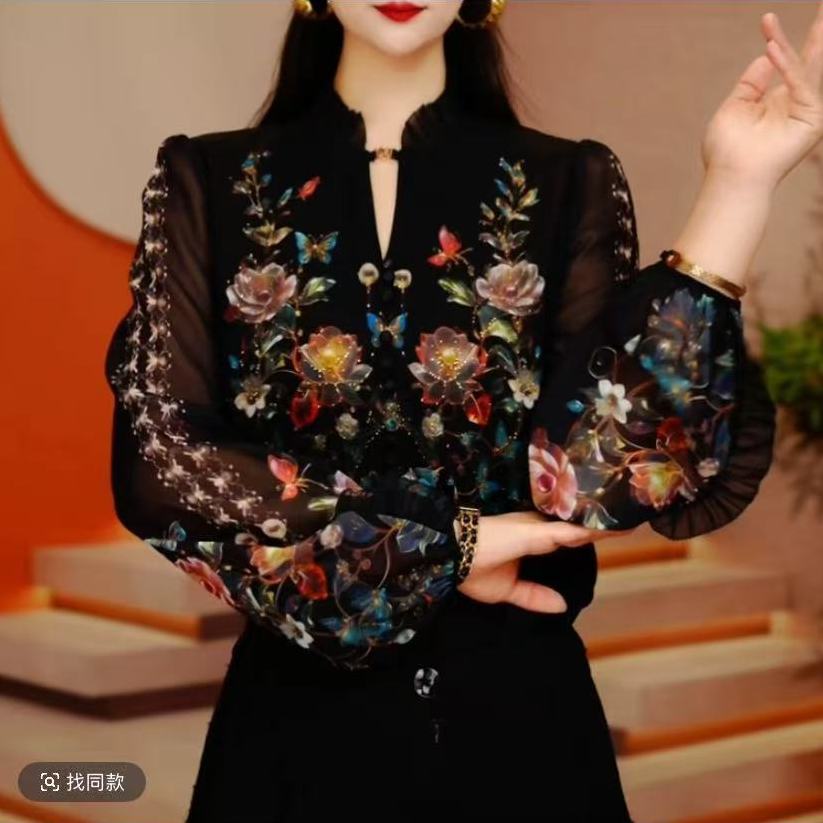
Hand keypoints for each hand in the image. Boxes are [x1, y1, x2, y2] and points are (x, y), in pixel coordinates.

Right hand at [456, 510, 628, 613]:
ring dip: (602, 523)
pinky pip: (570, 532)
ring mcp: (537, 527)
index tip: (612, 529)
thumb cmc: (470, 570)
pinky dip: (592, 531)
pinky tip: (612, 528)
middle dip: (600, 521)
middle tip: (627, 515)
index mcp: (531, 539)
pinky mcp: (535, 532)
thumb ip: (534, 595)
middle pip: (576, 524)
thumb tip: (562, 606)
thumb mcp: (506, 590)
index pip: (566, 534)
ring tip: (628, 515)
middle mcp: (536, 528)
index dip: (587, 531)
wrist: (447, 556)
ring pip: (578, 524)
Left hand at [701, 4, 822, 189]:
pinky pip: (800, 82)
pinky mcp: (812, 118)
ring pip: (803, 67)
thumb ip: (753, 81)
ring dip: (789, 42)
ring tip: (771, 20)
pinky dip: (787, 64)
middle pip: (809, 61)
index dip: (779, 41)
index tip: (767, 19)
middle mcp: (795, 103)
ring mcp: (806, 110)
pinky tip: (772, 47)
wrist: (730, 177)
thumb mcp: (735, 106)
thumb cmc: (727, 150)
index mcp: (777, 101)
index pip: (786, 64)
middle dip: (816, 34)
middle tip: (822, 6)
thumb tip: (769, 53)